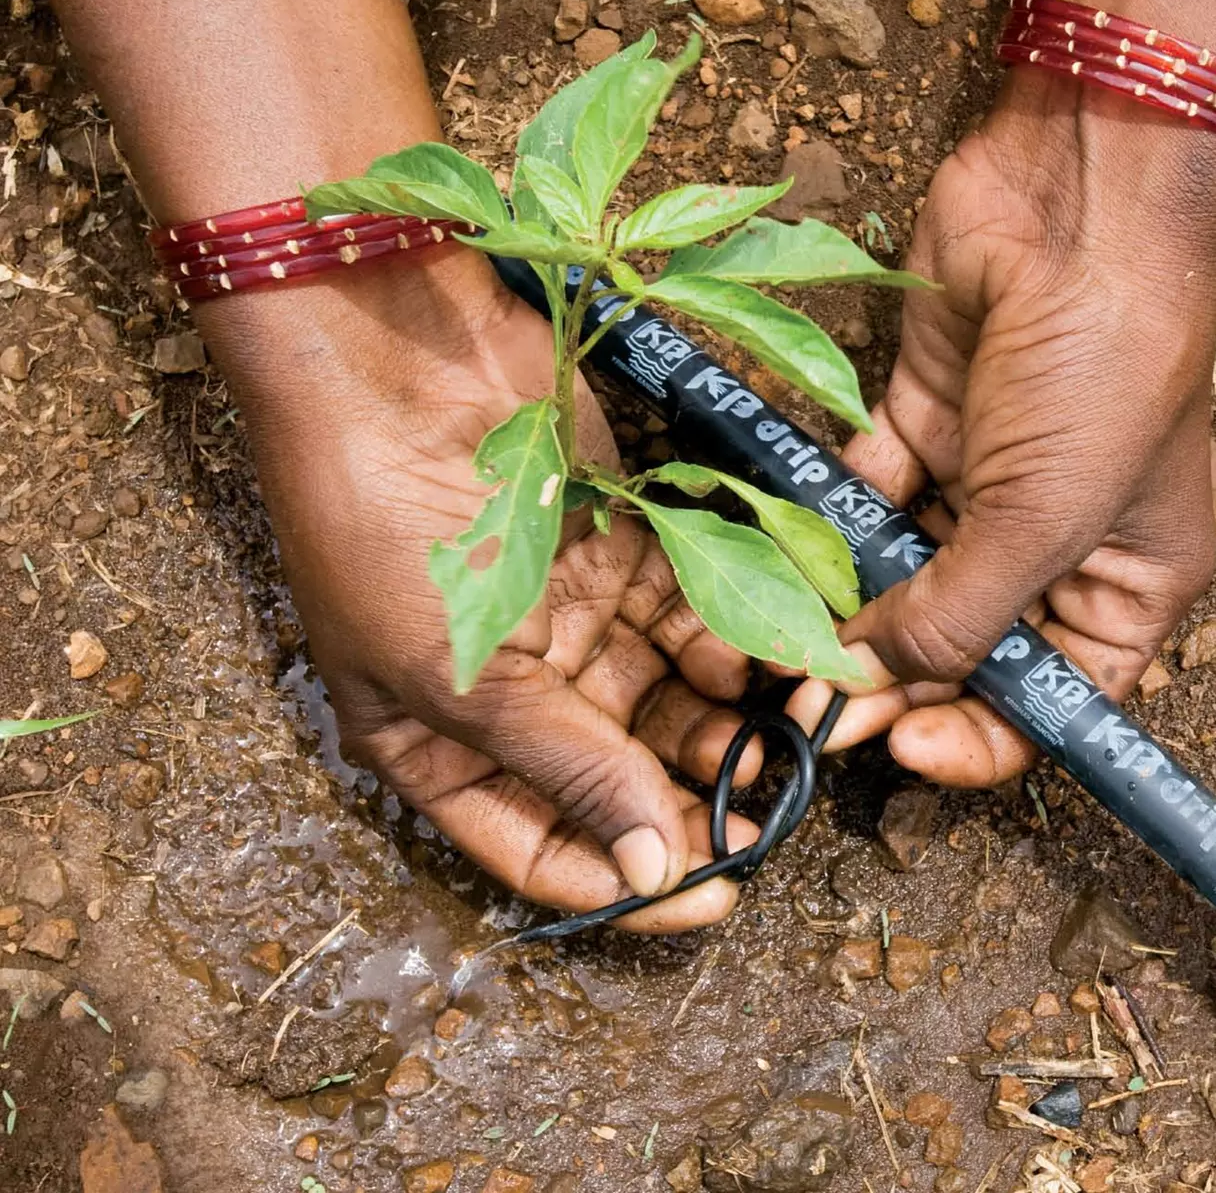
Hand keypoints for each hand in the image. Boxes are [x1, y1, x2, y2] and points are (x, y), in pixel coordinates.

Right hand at [203, 252, 761, 930]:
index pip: (545, 848)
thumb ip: (568, 766)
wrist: (389, 362)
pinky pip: (699, 615)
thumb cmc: (382, 531)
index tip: (716, 893)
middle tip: (772, 803)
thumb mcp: (460, 674)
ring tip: (794, 725)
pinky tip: (787, 650)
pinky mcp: (625, 551)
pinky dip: (742, 635)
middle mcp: (517, 695)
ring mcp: (574, 621)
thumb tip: (653, 867)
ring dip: (735, 718)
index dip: (628, 881)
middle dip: (698, 793)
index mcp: (442, 747)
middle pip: (626, 774)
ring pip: (675, 699)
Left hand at [794, 77, 1215, 784]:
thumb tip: (863, 688)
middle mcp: (1058, 541)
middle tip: (816, 709)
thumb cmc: (1105, 370)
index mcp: (1126, 584)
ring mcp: (987, 479)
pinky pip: (864, 492)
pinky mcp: (924, 419)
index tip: (904, 750)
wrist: (1083, 204)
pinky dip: (824, 522)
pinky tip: (779, 553)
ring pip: (904, 573)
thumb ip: (956, 617)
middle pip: (966, 645)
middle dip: (894, 680)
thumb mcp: (1044, 519)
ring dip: (846, 609)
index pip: (1053, 701)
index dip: (982, 739)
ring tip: (777, 645)